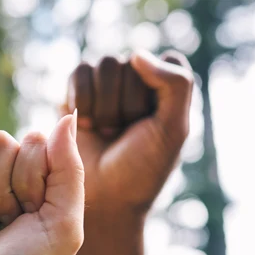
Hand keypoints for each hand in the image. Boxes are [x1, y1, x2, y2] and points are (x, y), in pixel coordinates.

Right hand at [64, 50, 193, 219]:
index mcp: (169, 89)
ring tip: (106, 132)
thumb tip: (137, 55)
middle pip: (132, 64)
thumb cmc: (143, 168)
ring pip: (105, 65)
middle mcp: (139, 81)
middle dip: (128, 105)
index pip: (168, 61)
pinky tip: (86, 126)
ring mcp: (107, 84)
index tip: (154, 125)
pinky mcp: (78, 91)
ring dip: (104, 106)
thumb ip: (176, 84)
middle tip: (125, 135)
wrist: (104, 199)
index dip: (158, 94)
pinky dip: (82, 101)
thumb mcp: (174, 129)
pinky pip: (80, 73)